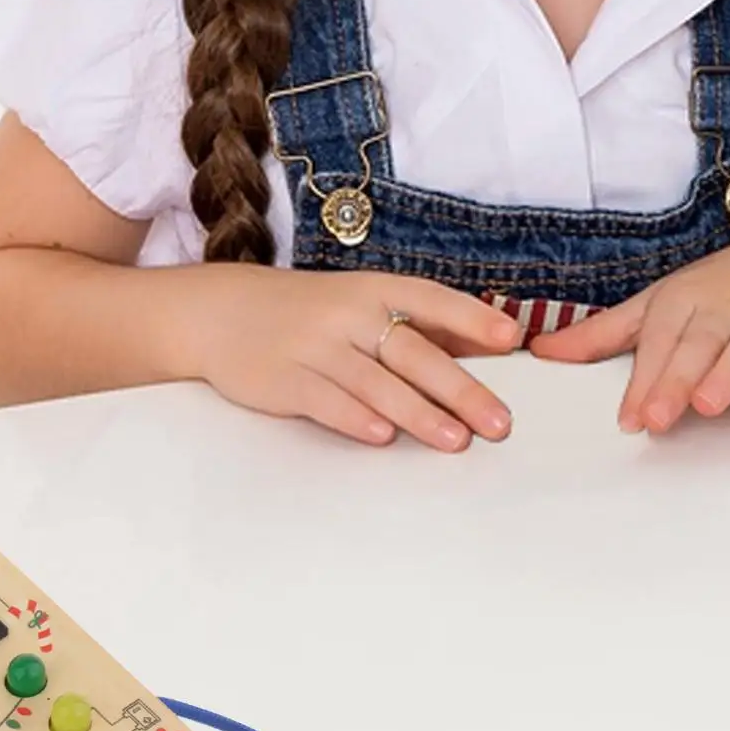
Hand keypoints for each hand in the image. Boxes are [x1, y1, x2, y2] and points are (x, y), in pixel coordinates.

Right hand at [194, 267, 520, 450]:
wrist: (219, 313)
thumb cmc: (303, 312)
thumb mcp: (357, 302)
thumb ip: (416, 324)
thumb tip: (488, 346)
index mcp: (371, 289)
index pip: (430, 300)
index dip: (470, 319)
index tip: (510, 340)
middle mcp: (346, 314)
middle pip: (412, 352)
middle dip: (460, 389)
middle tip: (498, 422)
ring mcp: (313, 346)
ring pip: (375, 382)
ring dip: (418, 413)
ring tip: (455, 441)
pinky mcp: (283, 379)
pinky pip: (325, 401)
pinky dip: (355, 418)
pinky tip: (383, 436)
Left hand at [530, 229, 729, 436]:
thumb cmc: (721, 290)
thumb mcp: (659, 304)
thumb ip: (603, 334)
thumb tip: (541, 350)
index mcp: (684, 301)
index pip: (658, 340)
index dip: (643, 379)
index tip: (628, 418)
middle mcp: (725, 313)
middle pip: (699, 345)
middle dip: (677, 380)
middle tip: (656, 417)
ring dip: (728, 378)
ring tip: (708, 407)